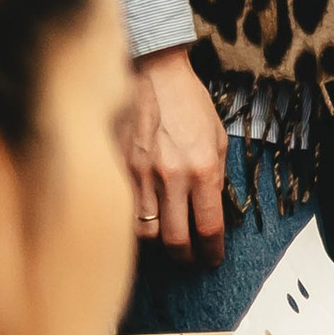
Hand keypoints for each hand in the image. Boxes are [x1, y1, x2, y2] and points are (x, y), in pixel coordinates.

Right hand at [130, 47, 227, 265]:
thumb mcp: (216, 137)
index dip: (212, 250)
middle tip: (191, 259)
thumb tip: (211, 209)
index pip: (209, 226)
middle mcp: (171, 177)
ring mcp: (140, 177)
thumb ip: (214, 175)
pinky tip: (143, 223)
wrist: (153, 75)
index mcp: (203, 168)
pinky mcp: (117, 172)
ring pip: (146, 234)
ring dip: (158, 244)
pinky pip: (124, 213)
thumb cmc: (189, 104)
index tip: (212, 259)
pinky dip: (134, 225)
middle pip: (176, 240)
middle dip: (186, 256)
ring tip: (167, 242)